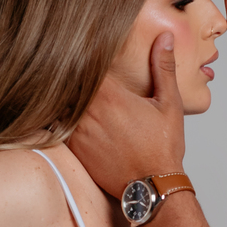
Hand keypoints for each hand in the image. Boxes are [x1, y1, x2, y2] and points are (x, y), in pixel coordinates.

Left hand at [70, 33, 186, 198]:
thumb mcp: (169, 104)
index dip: (83, 51)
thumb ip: (163, 68)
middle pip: (69, 80)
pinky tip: (61, 108)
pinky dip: (60, 114)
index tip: (81, 41)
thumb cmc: (162, 149)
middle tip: (64, 54)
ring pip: (62, 101)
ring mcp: (77, 130)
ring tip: (57, 79)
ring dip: (64, 92)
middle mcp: (88, 111)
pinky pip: (58, 124)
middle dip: (70, 70)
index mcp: (110, 95)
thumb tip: (164, 38)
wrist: (151, 188)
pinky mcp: (73, 146)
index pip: (86, 62)